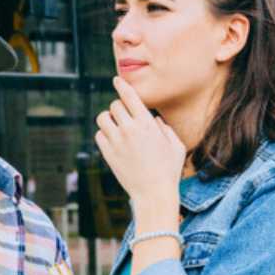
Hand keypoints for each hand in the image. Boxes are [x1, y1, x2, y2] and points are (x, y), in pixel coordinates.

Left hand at [94, 76, 186, 216]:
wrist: (153, 194)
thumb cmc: (169, 170)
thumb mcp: (175, 146)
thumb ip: (165, 128)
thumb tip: (154, 120)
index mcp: (147, 124)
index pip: (130, 96)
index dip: (122, 85)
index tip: (117, 80)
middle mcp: (129, 129)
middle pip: (115, 105)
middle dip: (119, 108)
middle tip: (125, 117)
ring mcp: (116, 141)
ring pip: (103, 118)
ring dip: (109, 119)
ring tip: (116, 126)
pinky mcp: (108, 153)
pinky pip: (99, 135)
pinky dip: (104, 134)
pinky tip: (113, 140)